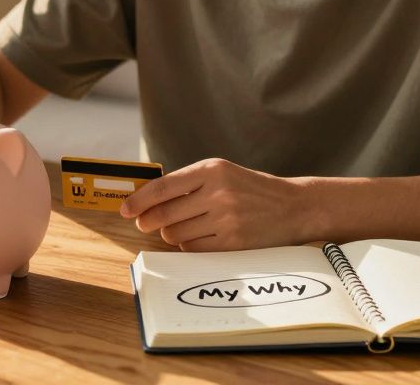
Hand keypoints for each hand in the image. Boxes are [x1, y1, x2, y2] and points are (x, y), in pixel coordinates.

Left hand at [119, 158, 314, 251]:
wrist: (294, 207)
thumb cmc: (251, 190)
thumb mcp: (222, 174)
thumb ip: (188, 183)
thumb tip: (146, 201)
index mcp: (212, 169)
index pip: (163, 187)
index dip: (139, 200)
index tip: (124, 209)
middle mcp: (218, 192)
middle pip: (165, 214)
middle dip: (149, 222)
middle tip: (145, 224)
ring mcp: (226, 219)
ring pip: (176, 235)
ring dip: (172, 235)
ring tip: (184, 228)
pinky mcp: (233, 243)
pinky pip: (194, 249)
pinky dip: (190, 246)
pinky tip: (200, 238)